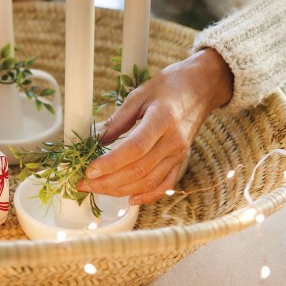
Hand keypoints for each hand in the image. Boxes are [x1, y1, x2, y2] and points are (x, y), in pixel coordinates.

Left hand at [77, 48, 233, 204]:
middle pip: (139, 170)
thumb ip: (118, 119)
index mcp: (162, 119)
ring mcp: (179, 153)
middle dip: (107, 181)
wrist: (201, 88)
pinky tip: (129, 199)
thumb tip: (97, 140)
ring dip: (120, 190)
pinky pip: (165, 185)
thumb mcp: (140, 94)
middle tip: (84, 183)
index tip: (89, 169)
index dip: (110, 163)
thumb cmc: (170, 86)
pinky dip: (147, 195)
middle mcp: (173, 141)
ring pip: (148, 181)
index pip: (135, 148)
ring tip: (97, 188)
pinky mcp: (181, 160)